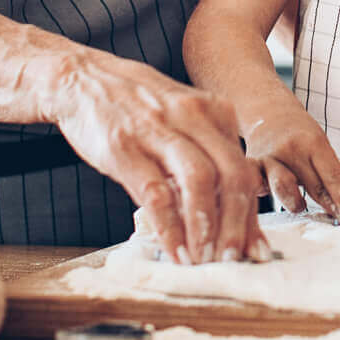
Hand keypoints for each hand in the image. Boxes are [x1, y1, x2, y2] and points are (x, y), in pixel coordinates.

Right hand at [47, 48, 266, 263]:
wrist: (82, 79)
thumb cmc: (137, 107)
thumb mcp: (182, 120)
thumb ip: (207, 156)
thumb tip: (231, 214)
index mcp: (214, 111)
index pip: (245, 169)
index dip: (253, 215)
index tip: (256, 249)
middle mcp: (193, 117)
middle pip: (232, 174)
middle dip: (238, 225)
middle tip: (234, 259)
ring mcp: (158, 129)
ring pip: (199, 181)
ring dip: (206, 228)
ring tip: (204, 260)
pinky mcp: (124, 147)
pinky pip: (155, 192)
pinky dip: (169, 227)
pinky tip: (174, 250)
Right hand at [243, 100, 339, 225]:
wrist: (266, 111)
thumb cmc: (299, 136)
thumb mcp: (320, 148)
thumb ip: (332, 180)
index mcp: (313, 143)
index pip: (334, 176)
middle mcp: (290, 149)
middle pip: (314, 186)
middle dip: (332, 209)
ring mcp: (268, 159)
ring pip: (283, 188)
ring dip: (295, 203)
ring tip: (300, 205)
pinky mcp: (249, 167)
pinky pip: (256, 187)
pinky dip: (263, 196)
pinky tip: (265, 199)